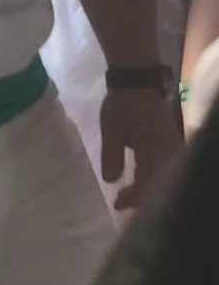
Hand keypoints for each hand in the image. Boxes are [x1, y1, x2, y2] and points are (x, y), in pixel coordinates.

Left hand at [101, 86, 183, 209]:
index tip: (116, 205)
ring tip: (129, 196)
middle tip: (121, 204)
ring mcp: (173, 147)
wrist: (139, 79)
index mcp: (155, 150)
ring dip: (148, 189)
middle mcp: (170, 152)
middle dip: (142, 198)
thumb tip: (112, 181)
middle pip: (160, 184)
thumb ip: (112, 155)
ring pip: (165, 177)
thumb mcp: (111, 129)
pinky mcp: (171, 142)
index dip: (134, 198)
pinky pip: (167, 167)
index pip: (148, 183)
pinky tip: (143, 180)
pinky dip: (154, 178)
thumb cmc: (123, 104)